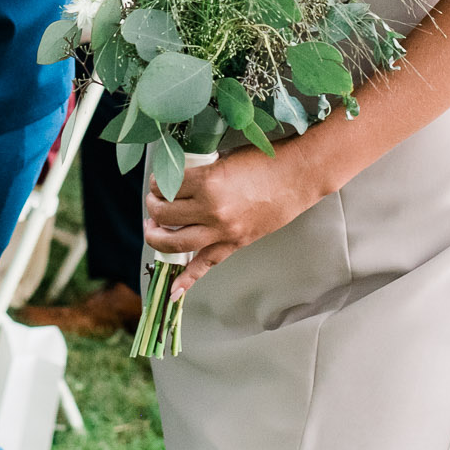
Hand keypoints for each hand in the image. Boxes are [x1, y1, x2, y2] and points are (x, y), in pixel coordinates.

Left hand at [142, 146, 319, 297]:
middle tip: (154, 200)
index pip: (165, 187)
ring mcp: (222, 231)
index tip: (157, 181)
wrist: (296, 177)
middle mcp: (211, 210)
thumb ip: (200, 171)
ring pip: (175, 243)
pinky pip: (205, 266)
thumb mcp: (224, 158)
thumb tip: (177, 178)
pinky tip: (174, 290)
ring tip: (154, 228)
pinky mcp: (234, 244)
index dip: (155, 184)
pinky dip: (187, 280)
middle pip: (164, 215)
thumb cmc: (263, 161)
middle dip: (152, 207)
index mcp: (207, 182)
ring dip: (157, 237)